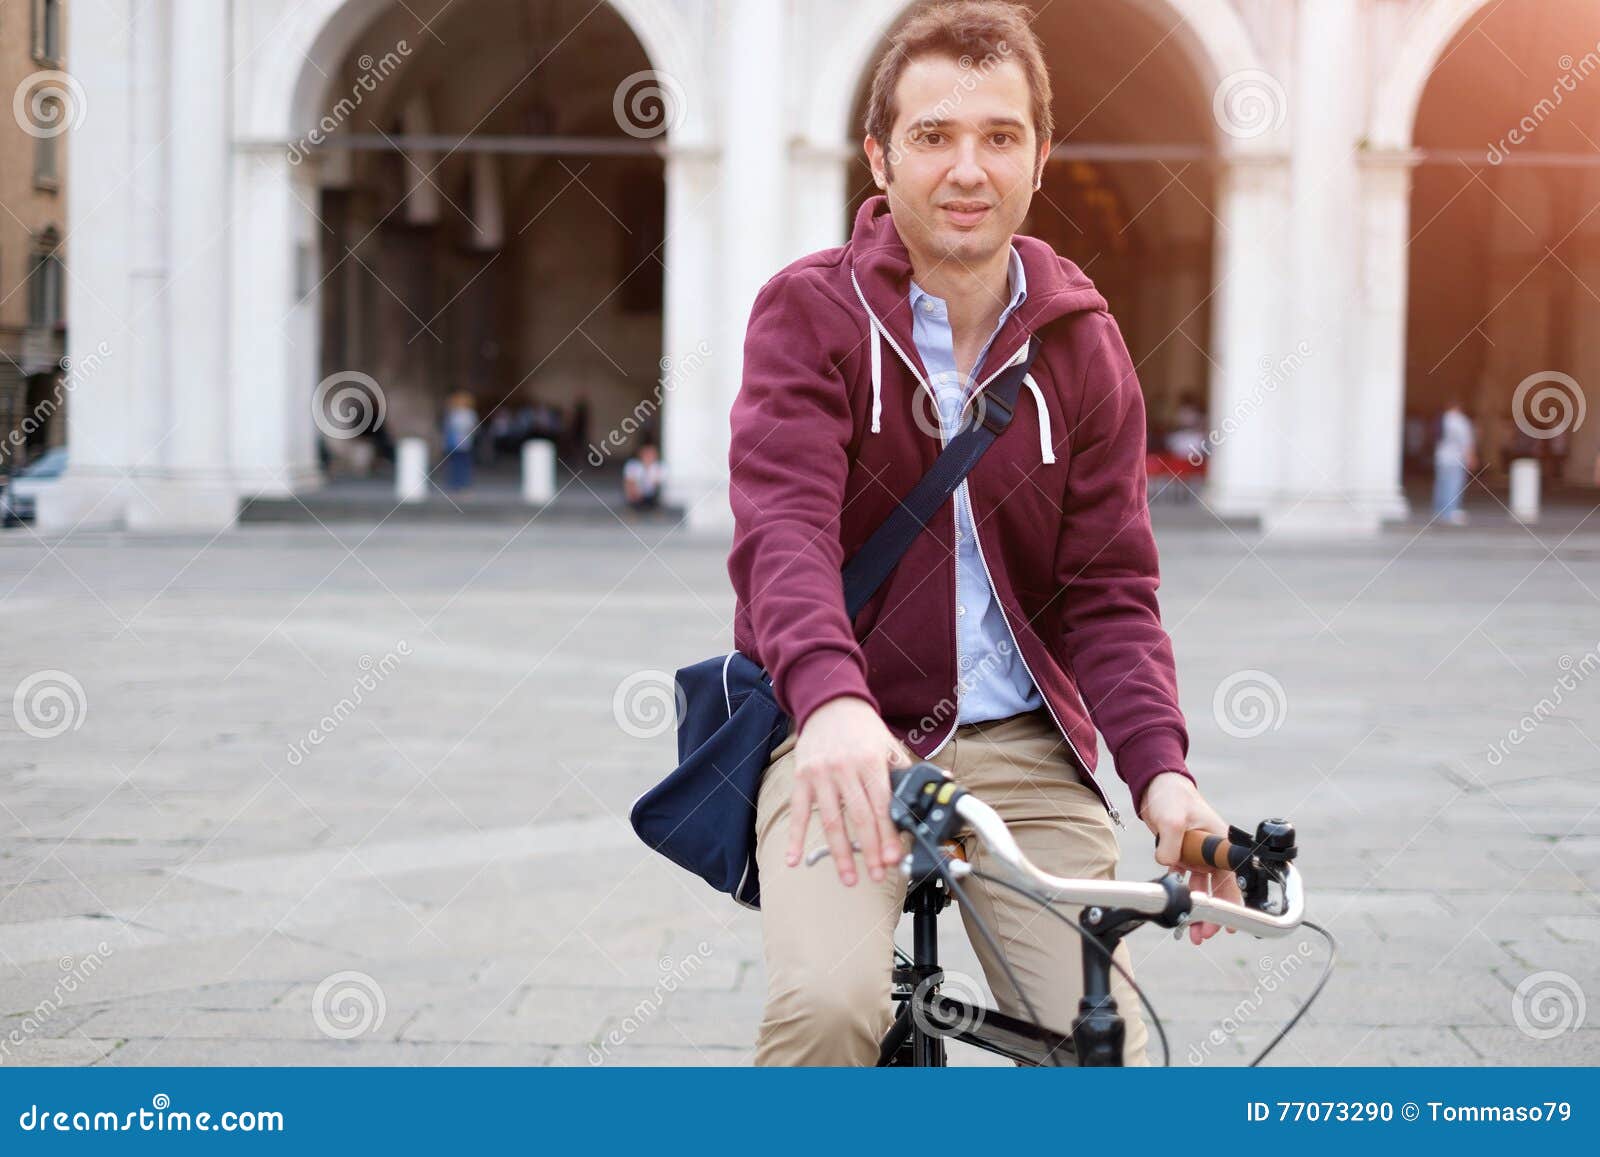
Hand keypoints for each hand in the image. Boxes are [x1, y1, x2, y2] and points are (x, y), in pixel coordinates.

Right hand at [786, 696, 912, 885]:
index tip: (894, 858)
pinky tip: (795, 859)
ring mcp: (821, 774)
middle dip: (869, 850)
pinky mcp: (802, 777)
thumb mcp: (889, 744)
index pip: (882, 804)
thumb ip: (908, 771)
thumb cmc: (863, 728)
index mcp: (871, 761)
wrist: (829, 702)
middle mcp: (845, 768)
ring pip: (830, 820)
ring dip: (839, 853)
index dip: (888, 834)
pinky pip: (798, 812)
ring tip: (848, 878)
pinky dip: (795, 837)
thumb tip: (943, 782)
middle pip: (858, 816)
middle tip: (876, 875)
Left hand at [1139, 771, 1242, 945]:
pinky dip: (1182, 891)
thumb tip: (1167, 864)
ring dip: (1197, 907)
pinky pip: (1185, 878)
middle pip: (1219, 889)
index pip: (1233, 878)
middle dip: (1213, 913)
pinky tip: (1176, 902)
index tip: (1231, 924)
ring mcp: (1199, 854)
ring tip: (1190, 929)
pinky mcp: (1184, 854)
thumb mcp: (1173, 819)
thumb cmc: (1173, 796)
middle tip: (1204, 933)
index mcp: (1220, 843)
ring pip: (1202, 888)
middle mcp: (1213, 851)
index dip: (1233, 904)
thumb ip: (1171, 845)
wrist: (1156, 786)